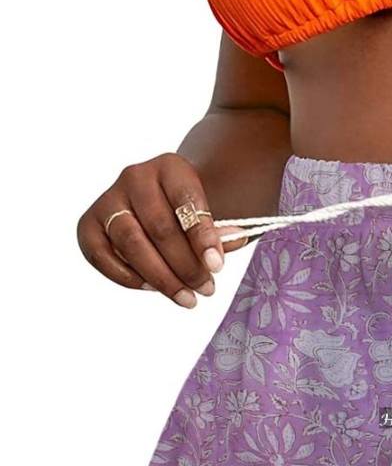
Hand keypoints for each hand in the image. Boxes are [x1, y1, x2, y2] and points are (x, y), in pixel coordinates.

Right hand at [77, 153, 246, 307]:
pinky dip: (129, 277)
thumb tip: (230, 246)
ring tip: (187, 298)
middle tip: (206, 289)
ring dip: (162, 278)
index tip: (217, 267)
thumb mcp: (216, 215)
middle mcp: (135, 177)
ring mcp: (109, 200)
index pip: (187, 201)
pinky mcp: (88, 225)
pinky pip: (102, 256)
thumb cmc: (193, 214)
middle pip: (160, 228)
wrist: (164, 204)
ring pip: (132, 244)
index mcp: (171, 167)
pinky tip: (154, 288)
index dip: (202, 236)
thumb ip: (223, 232)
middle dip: (186, 266)